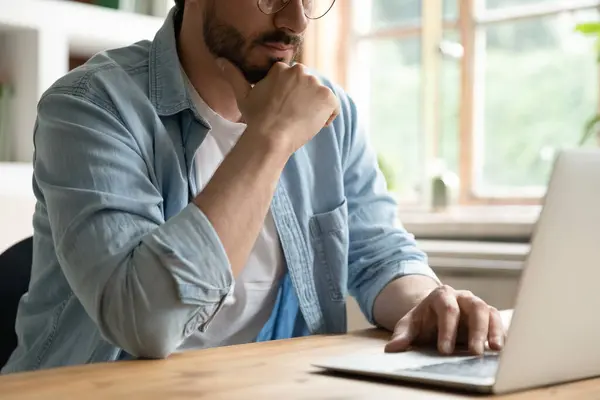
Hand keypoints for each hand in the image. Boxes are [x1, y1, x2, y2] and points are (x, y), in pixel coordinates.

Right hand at [217, 59, 339, 155]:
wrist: (270, 137)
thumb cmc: (256, 119)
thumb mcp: (243, 96)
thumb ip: (234, 76)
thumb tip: (220, 60)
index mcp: (283, 69)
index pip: (294, 82)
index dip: (290, 98)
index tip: (283, 111)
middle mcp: (301, 71)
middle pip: (308, 88)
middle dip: (303, 102)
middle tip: (291, 119)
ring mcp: (316, 84)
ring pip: (320, 98)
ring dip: (314, 110)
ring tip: (300, 123)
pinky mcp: (328, 98)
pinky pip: (333, 108)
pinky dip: (327, 118)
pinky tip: (313, 125)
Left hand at [385, 285, 506, 354]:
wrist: (433, 316)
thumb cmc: (422, 321)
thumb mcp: (409, 326)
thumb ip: (402, 335)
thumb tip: (392, 348)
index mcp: (441, 295)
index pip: (447, 309)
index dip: (447, 330)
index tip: (444, 350)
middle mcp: (462, 297)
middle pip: (474, 307)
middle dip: (476, 330)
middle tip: (474, 352)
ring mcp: (477, 305)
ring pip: (489, 312)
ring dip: (493, 330)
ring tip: (495, 349)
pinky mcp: (488, 316)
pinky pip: (497, 321)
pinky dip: (500, 333)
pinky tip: (500, 349)